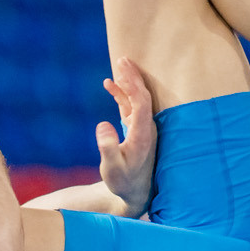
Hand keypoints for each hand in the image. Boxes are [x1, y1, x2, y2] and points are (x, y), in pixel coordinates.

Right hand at [97, 56, 157, 217]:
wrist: (134, 192)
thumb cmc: (122, 181)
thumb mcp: (111, 167)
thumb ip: (107, 147)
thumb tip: (103, 124)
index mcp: (143, 134)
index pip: (141, 103)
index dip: (133, 85)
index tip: (123, 69)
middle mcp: (146, 128)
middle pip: (142, 95)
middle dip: (133, 76)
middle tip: (123, 58)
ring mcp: (142, 127)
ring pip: (137, 98)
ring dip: (129, 81)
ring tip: (120, 63)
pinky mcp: (136, 129)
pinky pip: (130, 106)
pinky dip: (121, 94)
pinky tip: (109, 84)